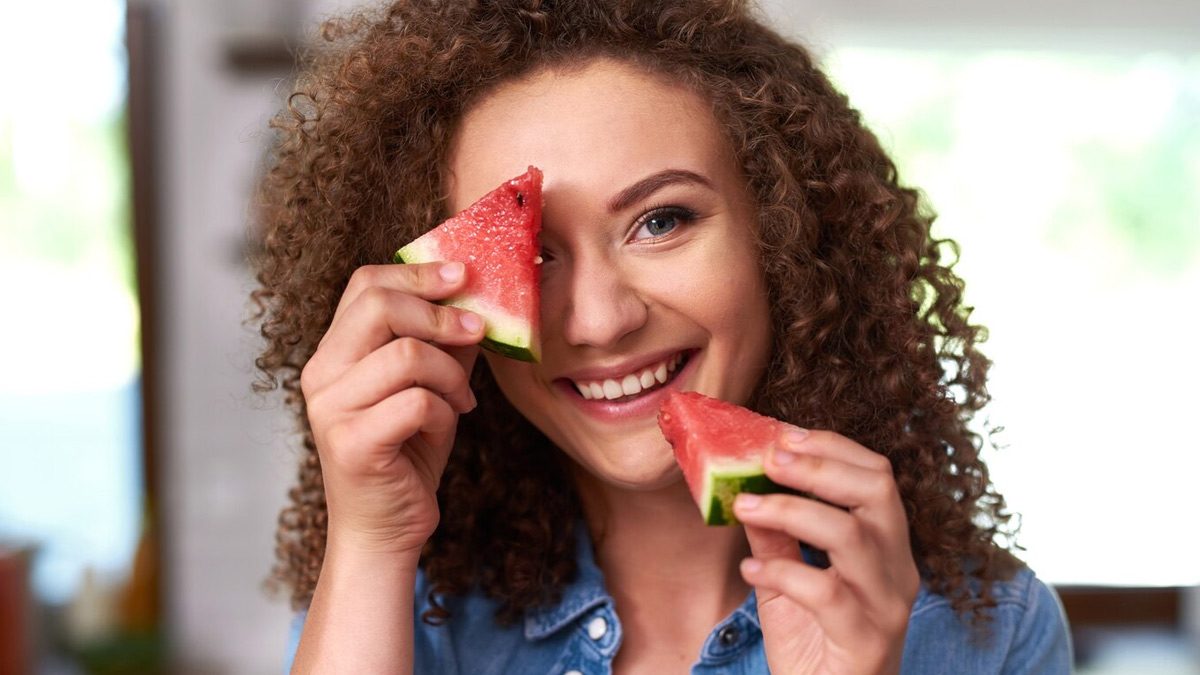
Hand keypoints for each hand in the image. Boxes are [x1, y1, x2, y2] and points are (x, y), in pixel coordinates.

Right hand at [300, 261, 483, 556]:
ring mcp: (331, 410)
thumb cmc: (408, 453)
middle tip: (479, 330)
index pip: (365, 284)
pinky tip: (445, 427)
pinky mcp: (352, 444)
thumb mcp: (430, 386)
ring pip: (407, 355)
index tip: (464, 275)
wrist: (386, 530)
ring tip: (461, 399)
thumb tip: (477, 295)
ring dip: (451, 375)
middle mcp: (321, 375)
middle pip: (380, 306)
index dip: (418, 273)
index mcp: (333, 353)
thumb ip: (443, 342)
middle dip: (441, 314)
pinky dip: (444, 411)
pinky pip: (416, 402)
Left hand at [733, 430, 919, 674]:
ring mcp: (886, 607)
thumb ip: (774, 537)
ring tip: (744, 506)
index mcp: (887, 548)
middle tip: (767, 459)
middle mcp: (897, 571)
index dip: (831, 447)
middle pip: (877, 492)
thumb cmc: (813, 645)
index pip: (877, 476)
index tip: (781, 435)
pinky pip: (825, 593)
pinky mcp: (865, 642)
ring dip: (790, 511)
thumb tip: (744, 486)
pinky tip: (749, 571)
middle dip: (818, 466)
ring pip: (851, 536)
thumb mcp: (788, 582)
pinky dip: (781, 572)